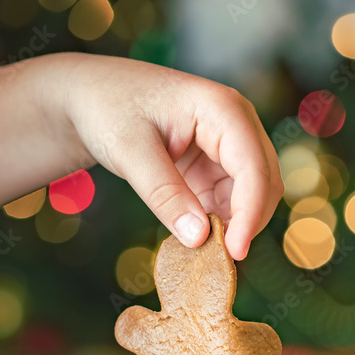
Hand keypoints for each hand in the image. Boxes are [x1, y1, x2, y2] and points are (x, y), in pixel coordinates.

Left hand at [51, 53, 282, 257]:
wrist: (90, 95)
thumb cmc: (107, 107)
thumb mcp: (130, 151)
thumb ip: (165, 194)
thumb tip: (200, 238)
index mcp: (223, 109)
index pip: (253, 168)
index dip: (250, 213)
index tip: (234, 252)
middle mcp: (237, 125)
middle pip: (264, 183)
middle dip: (246, 222)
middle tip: (216, 259)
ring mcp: (229, 146)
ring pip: (251, 196)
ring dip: (233, 224)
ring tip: (200, 250)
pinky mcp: (216, 165)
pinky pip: (230, 200)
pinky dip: (218, 222)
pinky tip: (194, 236)